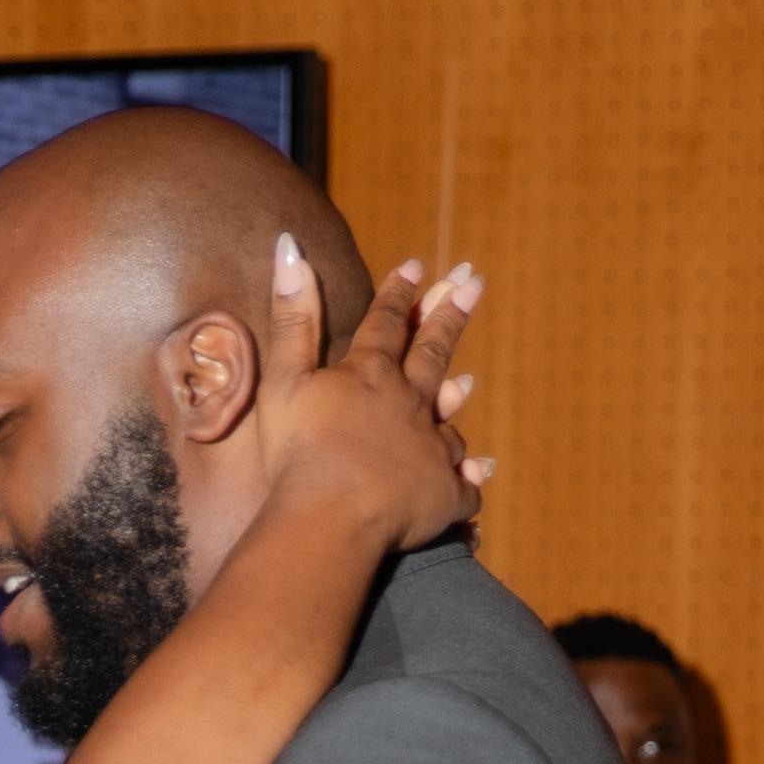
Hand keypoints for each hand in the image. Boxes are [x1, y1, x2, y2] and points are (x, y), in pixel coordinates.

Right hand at [250, 235, 490, 551]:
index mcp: (371, 375)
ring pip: (447, 419)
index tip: (414, 266)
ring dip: (455, 398)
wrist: (332, 517)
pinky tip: (478, 473)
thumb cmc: (298, 451)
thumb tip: (291, 247)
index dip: (398, 294)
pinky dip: (468, 478)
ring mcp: (430, 449)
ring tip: (469, 381)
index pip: (386, 323)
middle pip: (432, 352)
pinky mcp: (443, 494)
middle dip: (448, 315)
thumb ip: (293, 318)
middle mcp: (409, 403)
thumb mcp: (285, 377)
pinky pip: (462, 485)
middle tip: (472, 281)